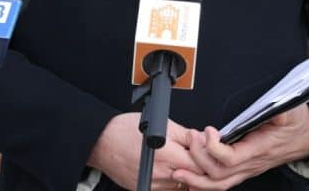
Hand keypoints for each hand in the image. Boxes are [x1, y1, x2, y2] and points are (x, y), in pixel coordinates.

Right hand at [87, 112, 203, 189]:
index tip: (205, 150)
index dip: (206, 157)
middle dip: (197, 166)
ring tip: (177, 158)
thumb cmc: (126, 130)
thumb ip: (186, 135)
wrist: (102, 142)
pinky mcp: (146, 189)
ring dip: (185, 173)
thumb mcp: (162, 124)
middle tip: (193, 154)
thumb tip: (202, 139)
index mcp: (167, 155)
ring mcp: (153, 185)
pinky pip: (167, 189)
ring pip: (181, 185)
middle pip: (193, 177)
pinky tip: (167, 167)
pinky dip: (172, 179)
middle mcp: (160, 174)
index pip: (200, 165)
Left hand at [175, 104, 308, 189]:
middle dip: (200, 158)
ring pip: (219, 184)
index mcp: (260, 148)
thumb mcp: (290, 108)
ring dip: (197, 178)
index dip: (215, 148)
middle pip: (219, 173)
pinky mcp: (245, 168)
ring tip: (179, 170)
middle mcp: (252, 163)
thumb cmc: (299, 122)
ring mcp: (248, 168)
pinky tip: (191, 178)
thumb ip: (275, 106)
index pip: (232, 158)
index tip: (209, 130)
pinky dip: (205, 183)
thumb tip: (264, 104)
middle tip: (192, 137)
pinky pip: (223, 182)